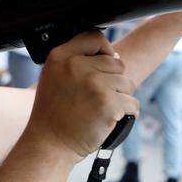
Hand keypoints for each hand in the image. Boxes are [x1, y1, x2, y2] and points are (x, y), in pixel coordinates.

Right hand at [27, 30, 138, 160]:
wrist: (49, 144)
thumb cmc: (53, 114)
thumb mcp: (54, 77)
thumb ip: (75, 60)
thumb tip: (113, 55)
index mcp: (60, 56)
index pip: (94, 37)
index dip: (104, 50)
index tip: (102, 65)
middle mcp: (77, 66)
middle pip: (116, 63)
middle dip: (113, 80)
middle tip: (96, 98)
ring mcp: (94, 84)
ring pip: (127, 83)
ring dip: (120, 98)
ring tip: (100, 110)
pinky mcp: (109, 103)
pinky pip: (132, 103)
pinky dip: (125, 113)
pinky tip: (109, 119)